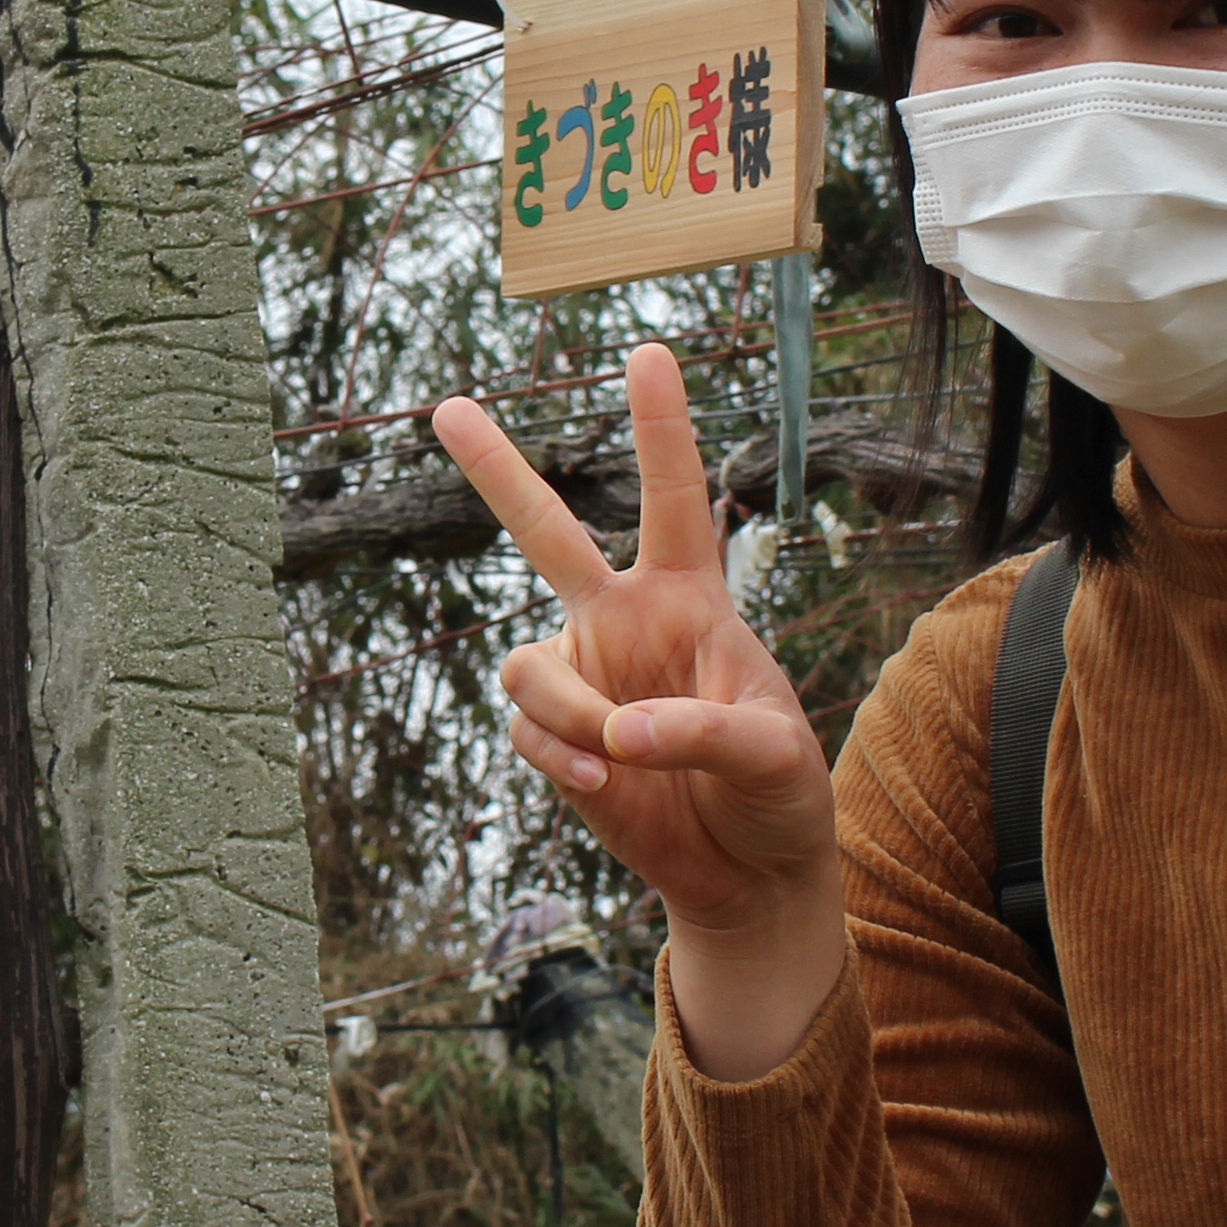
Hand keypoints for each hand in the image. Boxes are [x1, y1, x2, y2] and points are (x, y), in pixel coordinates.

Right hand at [431, 342, 847, 1078]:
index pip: (678, 499)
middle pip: (547, 532)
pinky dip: (561, 758)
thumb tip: (616, 732)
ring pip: (525, 664)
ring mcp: (583, 677)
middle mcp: (626, 623)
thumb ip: (703, 730)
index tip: (649, 352)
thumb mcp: (775, 754)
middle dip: (495, 471)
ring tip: (619, 761)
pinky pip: (526, 730)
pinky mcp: (556, 738)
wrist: (747, 874)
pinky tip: (606, 786)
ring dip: (568, 715)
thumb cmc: (779, 794)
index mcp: (693, 601)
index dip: (662, 428)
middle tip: (447, 406)